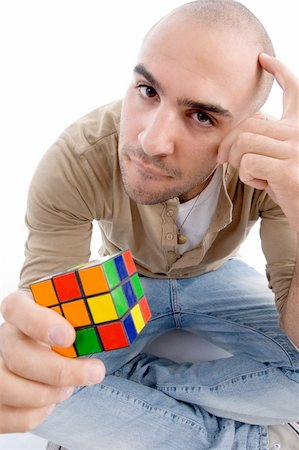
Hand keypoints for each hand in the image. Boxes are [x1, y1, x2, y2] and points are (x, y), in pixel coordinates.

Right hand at [0, 291, 104, 432]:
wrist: (40, 351)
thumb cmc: (60, 331)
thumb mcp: (71, 312)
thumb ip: (84, 309)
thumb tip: (122, 306)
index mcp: (19, 310)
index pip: (16, 308)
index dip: (39, 323)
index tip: (69, 336)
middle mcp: (2, 337)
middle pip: (17, 356)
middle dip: (59, 371)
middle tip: (95, 372)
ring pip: (11, 389)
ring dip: (50, 393)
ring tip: (69, 386)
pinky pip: (13, 416)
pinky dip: (39, 412)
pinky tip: (52, 398)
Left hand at [217, 53, 298, 231]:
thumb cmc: (289, 187)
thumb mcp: (277, 159)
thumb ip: (263, 140)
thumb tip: (234, 136)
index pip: (295, 90)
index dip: (280, 72)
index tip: (264, 59)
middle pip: (248, 125)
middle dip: (228, 144)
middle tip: (224, 160)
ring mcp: (296, 149)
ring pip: (244, 143)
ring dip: (237, 162)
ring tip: (250, 173)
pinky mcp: (288, 169)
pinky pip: (249, 163)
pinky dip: (247, 176)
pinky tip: (263, 183)